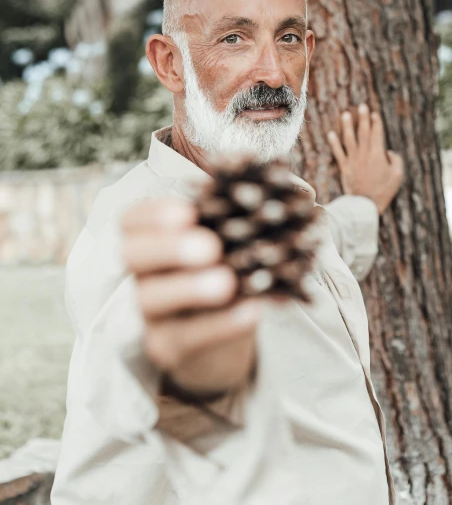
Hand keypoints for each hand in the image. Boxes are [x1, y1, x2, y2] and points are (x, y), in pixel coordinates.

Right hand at [122, 198, 263, 397]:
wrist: (221, 343)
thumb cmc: (224, 272)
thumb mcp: (226, 240)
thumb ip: (229, 210)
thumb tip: (254, 169)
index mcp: (149, 239)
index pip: (131, 221)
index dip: (154, 214)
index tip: (189, 211)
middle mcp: (140, 274)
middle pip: (132, 255)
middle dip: (169, 247)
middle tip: (210, 246)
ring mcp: (149, 315)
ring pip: (151, 298)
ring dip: (190, 288)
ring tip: (227, 282)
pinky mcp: (166, 349)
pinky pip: (186, 338)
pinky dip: (220, 325)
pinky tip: (252, 311)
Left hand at [327, 104, 403, 214]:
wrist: (366, 204)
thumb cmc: (384, 191)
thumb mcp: (397, 176)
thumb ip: (395, 160)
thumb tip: (389, 151)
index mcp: (378, 154)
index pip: (377, 134)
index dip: (376, 123)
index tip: (374, 113)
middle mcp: (364, 154)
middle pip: (363, 132)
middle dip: (363, 118)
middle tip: (361, 106)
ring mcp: (353, 160)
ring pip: (349, 139)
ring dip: (347, 126)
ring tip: (346, 114)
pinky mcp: (344, 167)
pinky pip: (338, 152)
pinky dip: (334, 143)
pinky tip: (331, 133)